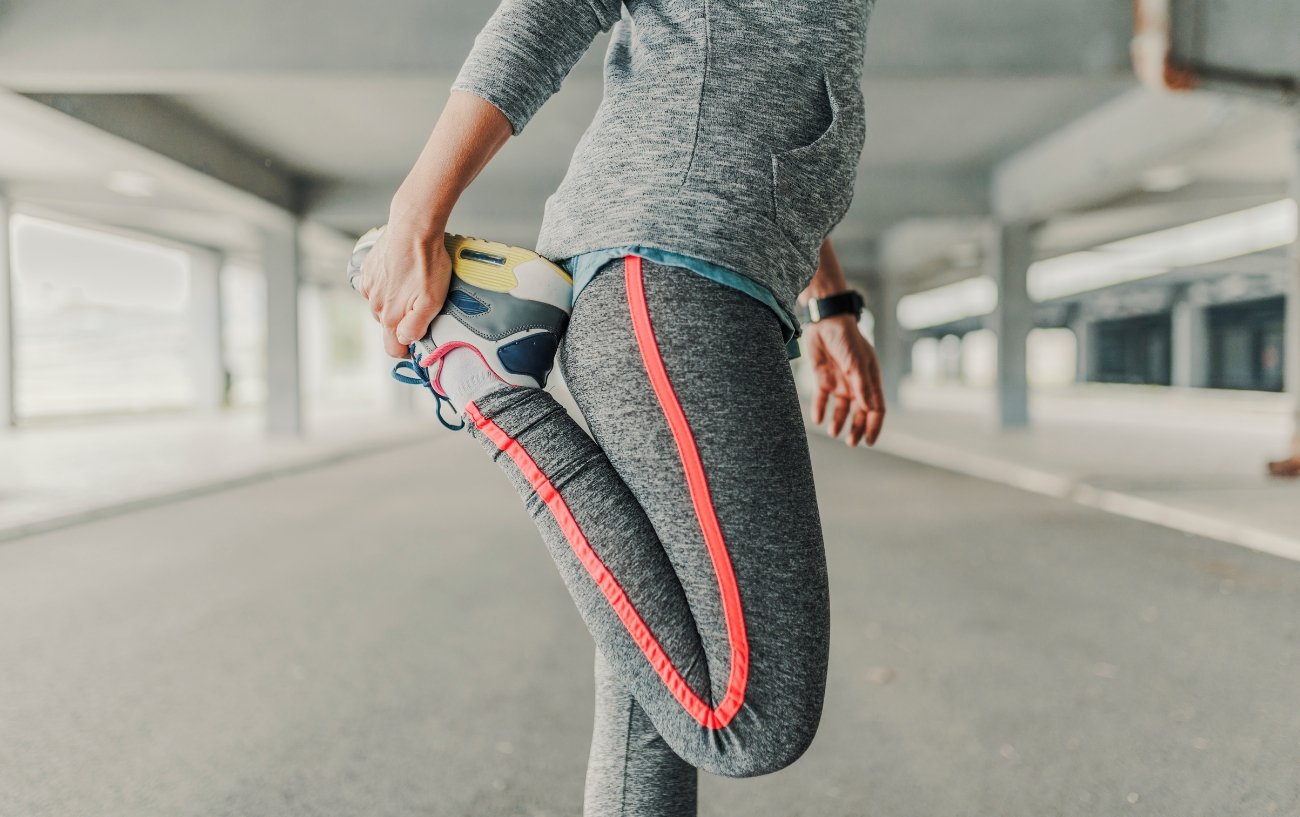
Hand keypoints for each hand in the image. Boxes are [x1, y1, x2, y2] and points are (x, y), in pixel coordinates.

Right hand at [358, 224, 450, 357]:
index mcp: (391, 316)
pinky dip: (387, 285)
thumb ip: (416, 326)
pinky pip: (376, 286)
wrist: (413, 227)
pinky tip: (401, 273)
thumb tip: (405, 341)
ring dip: (395, 301)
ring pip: (382, 305)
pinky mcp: (368, 270)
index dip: (406, 350)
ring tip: (413, 285)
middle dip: (403, 321)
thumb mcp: (432, 300)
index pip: (392, 348)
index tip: (417, 343)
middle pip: (389, 325)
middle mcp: (375, 304)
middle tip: (422, 304)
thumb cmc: (426, 262)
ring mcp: (369, 286)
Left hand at [803, 314, 885, 446]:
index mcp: (870, 379)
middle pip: (859, 412)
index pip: (876, 408)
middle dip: (856, 428)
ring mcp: (840, 381)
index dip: (874, 425)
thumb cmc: (846, 339)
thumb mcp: (856, 363)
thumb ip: (861, 386)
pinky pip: (822, 398)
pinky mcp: (823, 378)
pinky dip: (820, 409)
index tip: (869, 441)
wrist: (825, 321)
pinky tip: (818, 419)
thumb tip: (868, 409)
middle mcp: (856, 383)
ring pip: (841, 408)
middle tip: (851, 442)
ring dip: (839, 421)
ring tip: (833, 432)